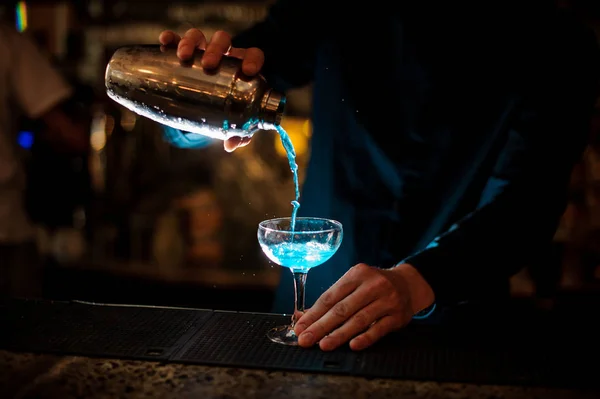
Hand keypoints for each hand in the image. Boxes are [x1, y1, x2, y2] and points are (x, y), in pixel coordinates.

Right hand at [159, 28, 264, 151]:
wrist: (204, 106)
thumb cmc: (225, 110)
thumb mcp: (233, 121)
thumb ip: (238, 133)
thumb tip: (232, 144)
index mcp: (241, 68)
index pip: (252, 55)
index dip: (252, 59)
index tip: (248, 71)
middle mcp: (223, 56)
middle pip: (222, 41)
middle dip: (215, 49)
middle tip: (208, 64)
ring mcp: (201, 52)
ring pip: (198, 37)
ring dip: (191, 42)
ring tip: (183, 56)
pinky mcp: (181, 52)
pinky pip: (175, 40)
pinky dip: (171, 39)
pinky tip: (165, 42)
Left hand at [294, 263, 434, 350]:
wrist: (408, 284)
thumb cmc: (373, 286)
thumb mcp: (353, 284)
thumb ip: (330, 300)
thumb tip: (302, 316)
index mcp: (356, 274)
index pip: (330, 296)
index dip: (313, 314)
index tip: (300, 327)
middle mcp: (372, 285)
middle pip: (342, 309)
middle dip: (321, 326)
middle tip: (306, 340)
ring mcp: (386, 300)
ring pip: (359, 319)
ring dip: (339, 334)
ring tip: (324, 345)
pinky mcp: (397, 316)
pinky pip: (379, 329)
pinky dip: (365, 338)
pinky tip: (352, 345)